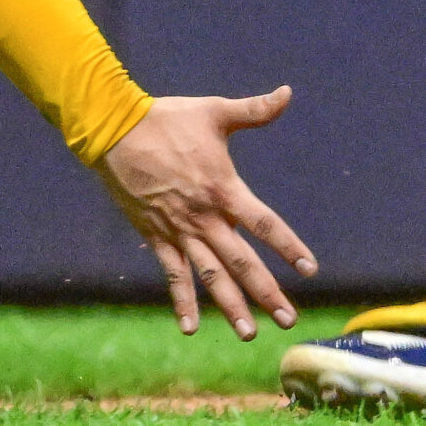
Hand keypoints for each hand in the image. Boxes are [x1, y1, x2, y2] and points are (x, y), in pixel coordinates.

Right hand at [96, 88, 315, 338]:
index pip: (265, 224)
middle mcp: (205, 217)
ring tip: (249, 332)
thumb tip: (288, 92)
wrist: (115, 130)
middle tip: (288, 319)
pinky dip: (182, 301)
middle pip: (242, 262)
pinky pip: (173, 275)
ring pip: (210, 276)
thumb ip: (255, 109)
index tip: (309, 270)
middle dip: (266, 292)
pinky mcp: (155, 236)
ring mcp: (179, 230)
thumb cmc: (168, 119)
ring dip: (230, 305)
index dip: (288, 247)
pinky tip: (191, 328)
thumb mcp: (215, 112)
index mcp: (224, 189)